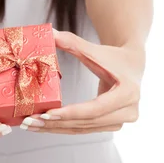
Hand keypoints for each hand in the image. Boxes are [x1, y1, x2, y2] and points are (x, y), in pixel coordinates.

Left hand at [20, 30, 144, 133]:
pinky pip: (84, 129)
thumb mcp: (95, 49)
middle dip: (55, 123)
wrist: (133, 65)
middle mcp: (128, 111)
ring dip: (55, 128)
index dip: (70, 113)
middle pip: (86, 122)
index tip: (46, 113)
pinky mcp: (114, 125)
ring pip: (83, 129)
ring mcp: (122, 121)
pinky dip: (63, 127)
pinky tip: (44, 126)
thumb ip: (72, 42)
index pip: (95, 108)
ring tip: (31, 125)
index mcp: (127, 92)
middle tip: (30, 121)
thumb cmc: (114, 56)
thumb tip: (48, 33)